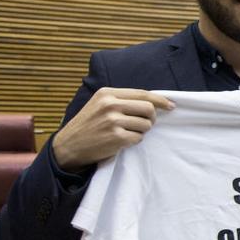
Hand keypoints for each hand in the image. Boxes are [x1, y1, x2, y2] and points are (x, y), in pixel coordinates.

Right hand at [53, 88, 174, 170]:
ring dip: (142, 131)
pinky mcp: (116, 137)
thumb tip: (153, 101)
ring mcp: (113, 121)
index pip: (142, 94)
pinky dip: (134, 140)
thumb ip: (122, 100)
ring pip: (146, 124)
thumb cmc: (88, 125)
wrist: (69, 145)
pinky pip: (138, 138)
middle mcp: (110, 105)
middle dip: (151, 117)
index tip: (171, 105)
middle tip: (145, 123)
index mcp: (107, 93)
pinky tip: (122, 140)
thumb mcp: (100, 104)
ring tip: (128, 132)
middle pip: (148, 108)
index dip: (160, 100)